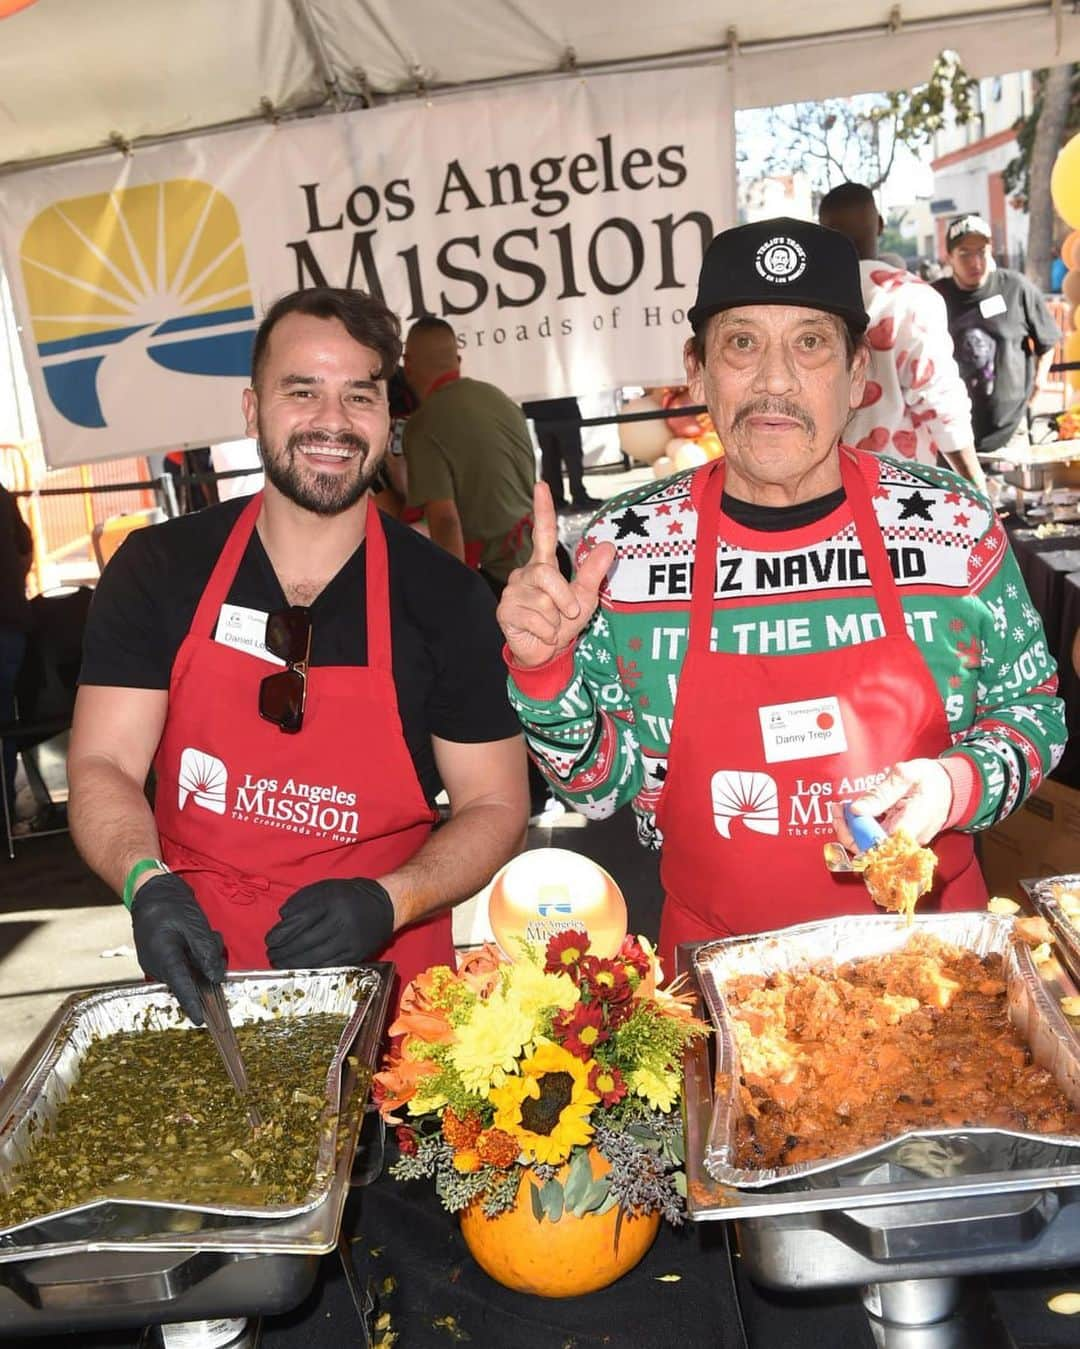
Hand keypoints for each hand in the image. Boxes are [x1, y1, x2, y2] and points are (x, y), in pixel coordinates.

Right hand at [131, 873, 225, 1024]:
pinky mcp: (161, 958)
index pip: (181, 987)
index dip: (193, 1004)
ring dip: (202, 958)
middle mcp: (157, 965)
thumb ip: (206, 953)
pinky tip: (199, 936)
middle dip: (206, 967)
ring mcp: (157, 963)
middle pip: (189, 979)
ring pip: (188, 971)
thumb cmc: (171, 906)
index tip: (202, 1021)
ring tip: (205, 934)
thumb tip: (216, 978)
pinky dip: (195, 954)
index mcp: (163, 957)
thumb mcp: (194, 926)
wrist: (150, 892)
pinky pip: (183, 964)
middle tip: (213, 942)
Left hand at [265, 878, 394, 967]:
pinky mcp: (357, 954)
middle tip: (271, 954)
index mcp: (333, 901)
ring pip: (316, 957)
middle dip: (284, 951)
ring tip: (280, 963)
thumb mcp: (326, 888)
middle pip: (306, 942)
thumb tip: (282, 918)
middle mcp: (342, 921)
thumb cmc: (349, 896)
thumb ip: (302, 899)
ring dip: (293, 963)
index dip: (282, 933)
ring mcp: (350, 940)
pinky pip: (329, 965)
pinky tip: (299, 968)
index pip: (301, 920)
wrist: (385, 905)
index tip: (270, 940)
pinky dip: (311, 968)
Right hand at [497, 482, 615, 667]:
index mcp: (544, 565)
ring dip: (556, 620)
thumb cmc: (563, 623)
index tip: (542, 485)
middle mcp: (525, 574)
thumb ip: (593, 573)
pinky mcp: (505, 611)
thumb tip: (609, 545)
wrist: (546, 654)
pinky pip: (535, 618)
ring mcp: (512, 591)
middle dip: (564, 598)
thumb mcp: (585, 598)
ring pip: (542, 600)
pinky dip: (546, 631)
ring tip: (550, 626)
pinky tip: (539, 634)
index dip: (543, 510)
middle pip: (546, 574)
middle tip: (568, 614)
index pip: (543, 533)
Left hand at [836, 759, 953, 848]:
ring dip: (851, 830)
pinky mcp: (900, 842)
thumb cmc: (931, 779)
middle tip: (837, 808)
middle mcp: (909, 840)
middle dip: (848, 831)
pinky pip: (876, 842)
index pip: (880, 842)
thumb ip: (883, 792)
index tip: (845, 812)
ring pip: (871, 848)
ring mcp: (904, 844)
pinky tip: (852, 812)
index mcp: (914, 823)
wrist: (952, 788)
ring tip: (840, 807)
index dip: (858, 833)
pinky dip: (860, 830)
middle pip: (871, 849)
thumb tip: (857, 810)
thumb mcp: (908, 775)